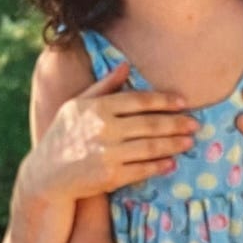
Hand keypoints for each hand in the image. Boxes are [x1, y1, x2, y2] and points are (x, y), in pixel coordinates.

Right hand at [24, 63, 197, 208]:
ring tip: (189, 142)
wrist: (46, 175)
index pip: (139, 100)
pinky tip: (172, 162)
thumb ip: (103, 87)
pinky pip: (143, 169)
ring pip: (151, 147)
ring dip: (174, 144)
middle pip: (151, 123)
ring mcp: (108, 153)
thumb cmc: (64, 136)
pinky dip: (160, 166)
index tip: (183, 102)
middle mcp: (103, 129)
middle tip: (196, 124)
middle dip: (177, 123)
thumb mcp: (77, 106)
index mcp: (97, 107)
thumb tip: (126, 65)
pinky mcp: (110, 176)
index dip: (164, 101)